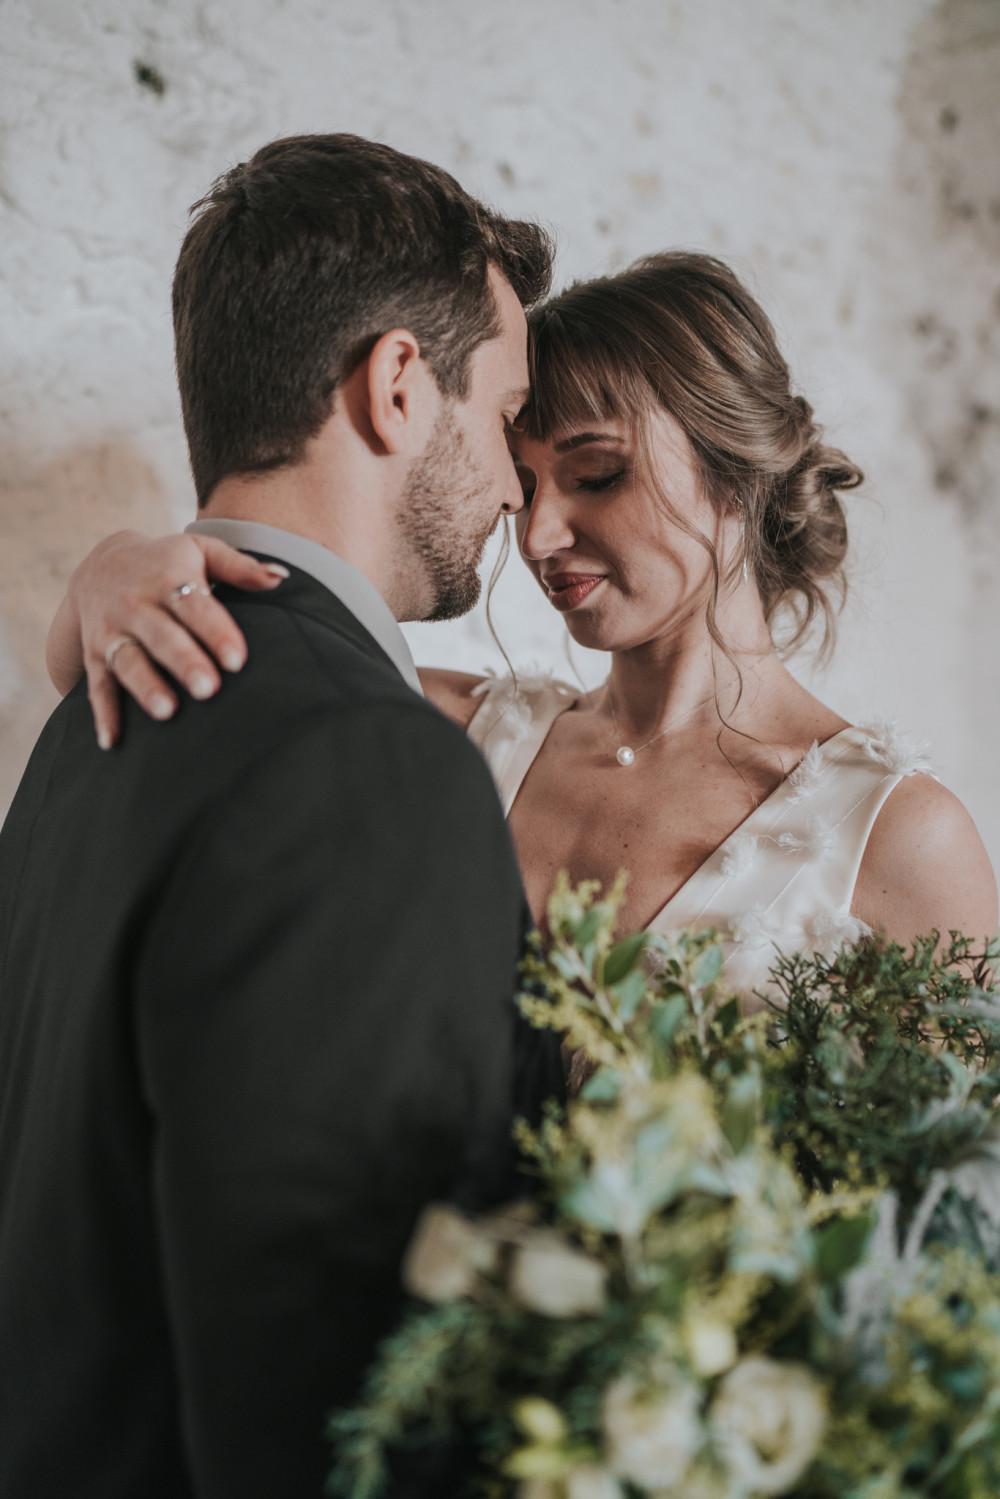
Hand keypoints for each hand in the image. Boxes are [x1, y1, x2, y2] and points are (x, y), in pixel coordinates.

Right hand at [48, 530, 288, 748]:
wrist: (100, 566)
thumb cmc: (167, 563)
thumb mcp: (201, 551)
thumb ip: (240, 566)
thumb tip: (280, 576)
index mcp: (167, 579)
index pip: (195, 607)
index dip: (216, 633)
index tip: (238, 660)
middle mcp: (136, 605)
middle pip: (162, 636)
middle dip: (184, 663)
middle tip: (208, 689)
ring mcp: (112, 632)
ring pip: (129, 662)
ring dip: (146, 687)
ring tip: (168, 712)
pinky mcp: (95, 656)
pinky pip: (98, 687)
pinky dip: (104, 715)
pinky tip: (112, 742)